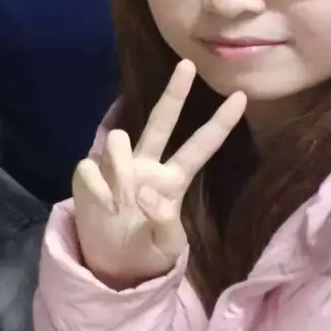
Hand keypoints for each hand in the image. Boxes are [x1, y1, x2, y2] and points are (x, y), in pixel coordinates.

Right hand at [73, 59, 246, 289]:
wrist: (109, 266)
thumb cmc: (146, 253)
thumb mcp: (167, 248)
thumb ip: (163, 221)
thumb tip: (142, 191)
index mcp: (173, 181)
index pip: (200, 147)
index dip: (220, 123)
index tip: (241, 97)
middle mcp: (146, 165)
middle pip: (161, 121)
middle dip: (174, 93)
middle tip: (188, 65)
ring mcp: (116, 167)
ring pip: (119, 139)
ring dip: (118, 165)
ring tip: (120, 200)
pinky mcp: (89, 174)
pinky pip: (90, 166)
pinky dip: (97, 188)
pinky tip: (102, 206)